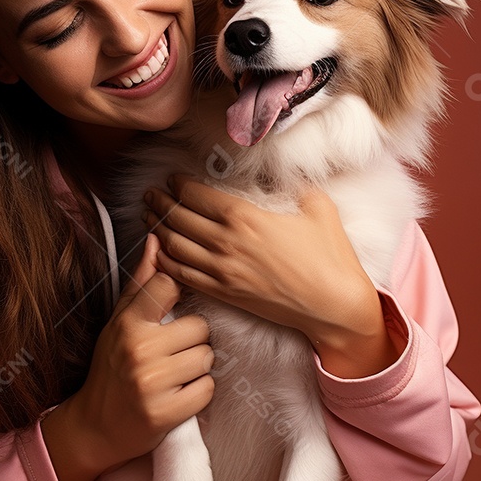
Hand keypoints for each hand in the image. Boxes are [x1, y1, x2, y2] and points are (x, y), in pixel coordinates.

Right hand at [41, 230, 215, 480]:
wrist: (95, 426)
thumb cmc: (111, 368)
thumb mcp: (119, 322)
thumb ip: (141, 283)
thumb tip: (156, 239)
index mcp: (128, 324)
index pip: (169, 284)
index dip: (179, 296)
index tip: (172, 312)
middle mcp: (138, 350)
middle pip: (200, 328)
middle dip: (192, 341)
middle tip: (172, 354)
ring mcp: (152, 383)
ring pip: (207, 358)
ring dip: (197, 367)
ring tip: (174, 375)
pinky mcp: (166, 412)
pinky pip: (207, 389)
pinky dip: (199, 393)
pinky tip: (178, 394)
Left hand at [141, 174, 405, 377]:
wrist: (333, 307)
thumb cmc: (330, 258)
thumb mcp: (318, 207)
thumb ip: (297, 186)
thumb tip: (289, 173)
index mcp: (245, 217)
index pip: (196, 195)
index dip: (178, 184)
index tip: (172, 178)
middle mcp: (226, 243)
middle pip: (178, 218)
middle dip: (159, 202)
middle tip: (150, 193)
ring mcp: (221, 271)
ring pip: (173, 246)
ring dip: (156, 229)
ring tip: (147, 216)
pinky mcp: (223, 294)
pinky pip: (181, 275)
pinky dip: (164, 262)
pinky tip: (157, 252)